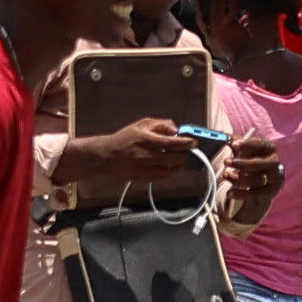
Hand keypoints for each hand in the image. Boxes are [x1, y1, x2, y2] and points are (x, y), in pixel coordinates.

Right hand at [52, 122, 201, 199]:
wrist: (108, 155)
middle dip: (185, 154)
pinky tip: (174, 166)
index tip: (194, 142)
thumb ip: (160, 124)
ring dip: (180, 164)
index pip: (170, 142)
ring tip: (183, 158)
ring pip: (170, 169)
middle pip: (173, 157)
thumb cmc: (126, 137)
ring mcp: (144, 168)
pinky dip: (171, 172)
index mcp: (145, 139)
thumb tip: (176, 130)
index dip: (185, 143)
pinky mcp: (143, 177)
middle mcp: (145, 155)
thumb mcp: (141, 124)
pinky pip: (162, 177)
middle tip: (190, 151)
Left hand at [219, 133, 282, 225]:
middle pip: (259, 163)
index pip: (260, 144)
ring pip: (257, 179)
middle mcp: (275, 162)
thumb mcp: (244, 150)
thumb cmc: (250, 160)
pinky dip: (241, 194)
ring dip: (238, 178)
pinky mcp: (271, 191)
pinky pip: (256, 193)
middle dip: (241, 163)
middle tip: (226, 162)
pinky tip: (230, 193)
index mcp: (270, 148)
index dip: (247, 144)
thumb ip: (234, 142)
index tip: (233, 145)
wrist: (262, 182)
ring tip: (225, 175)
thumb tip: (218, 136)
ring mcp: (275, 178)